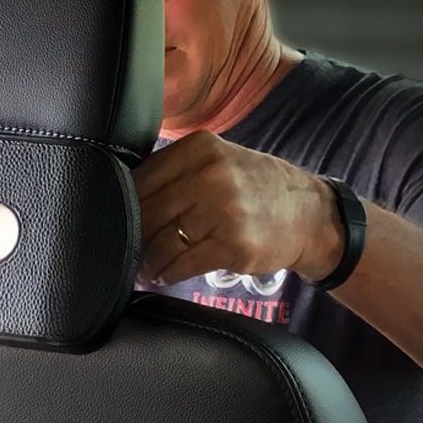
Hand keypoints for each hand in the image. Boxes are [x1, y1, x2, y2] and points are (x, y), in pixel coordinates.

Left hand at [133, 131, 343, 285]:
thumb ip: (175, 170)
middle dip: (131, 236)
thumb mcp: (217, 160)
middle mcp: (211, 175)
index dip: (122, 205)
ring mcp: (224, 211)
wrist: (308, 213)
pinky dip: (167, 273)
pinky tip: (163, 274)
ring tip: (142, 266)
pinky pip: (183, 263)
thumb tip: (123, 193)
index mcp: (199, 148)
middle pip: (147, 212)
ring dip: (147, 260)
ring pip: (162, 242)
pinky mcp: (234, 245)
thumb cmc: (253, 186)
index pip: (141, 179)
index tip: (114, 220)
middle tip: (122, 249)